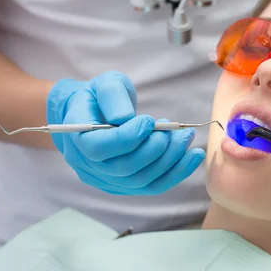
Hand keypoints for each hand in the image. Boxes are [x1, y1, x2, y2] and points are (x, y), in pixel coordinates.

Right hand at [46, 71, 204, 194]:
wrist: (95, 114)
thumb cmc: (100, 97)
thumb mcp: (104, 84)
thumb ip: (112, 96)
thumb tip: (125, 118)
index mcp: (77, 137)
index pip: (98, 148)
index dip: (127, 138)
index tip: (149, 121)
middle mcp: (88, 165)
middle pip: (123, 168)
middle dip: (155, 149)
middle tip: (174, 130)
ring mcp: (106, 179)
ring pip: (141, 180)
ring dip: (170, 160)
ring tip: (186, 137)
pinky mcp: (125, 186)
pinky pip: (152, 186)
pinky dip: (177, 173)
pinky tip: (194, 156)